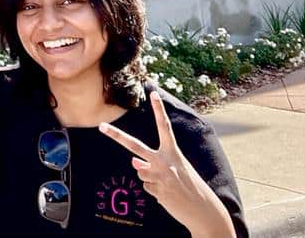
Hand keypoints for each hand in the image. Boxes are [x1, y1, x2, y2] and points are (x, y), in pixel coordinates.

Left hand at [99, 91, 234, 237]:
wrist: (203, 211)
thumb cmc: (191, 187)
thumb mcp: (176, 170)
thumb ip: (154, 163)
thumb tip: (133, 163)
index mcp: (173, 152)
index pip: (164, 127)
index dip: (159, 110)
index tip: (153, 93)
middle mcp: (163, 161)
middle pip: (134, 145)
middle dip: (116, 135)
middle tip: (101, 126)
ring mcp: (157, 175)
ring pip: (140, 172)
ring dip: (151, 180)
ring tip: (168, 187)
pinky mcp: (155, 190)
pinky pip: (146, 187)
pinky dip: (155, 191)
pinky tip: (167, 195)